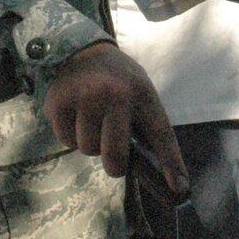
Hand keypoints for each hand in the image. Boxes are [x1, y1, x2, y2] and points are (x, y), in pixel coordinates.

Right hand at [43, 40, 188, 192]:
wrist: (81, 50)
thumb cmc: (117, 80)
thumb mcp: (139, 92)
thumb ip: (145, 126)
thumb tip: (158, 171)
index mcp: (141, 93)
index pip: (161, 134)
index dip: (171, 163)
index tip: (179, 187)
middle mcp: (114, 94)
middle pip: (115, 154)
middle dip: (114, 164)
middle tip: (113, 158)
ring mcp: (84, 97)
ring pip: (88, 149)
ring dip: (90, 144)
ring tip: (92, 121)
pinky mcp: (59, 102)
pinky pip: (66, 140)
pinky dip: (70, 135)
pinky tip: (75, 115)